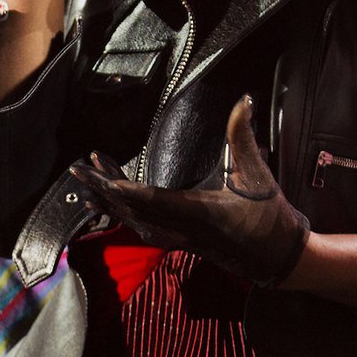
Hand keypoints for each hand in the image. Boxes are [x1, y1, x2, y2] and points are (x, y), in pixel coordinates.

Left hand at [69, 96, 309, 286]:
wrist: (279, 257)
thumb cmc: (270, 216)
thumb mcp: (258, 174)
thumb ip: (243, 136)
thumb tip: (243, 99)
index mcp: (198, 212)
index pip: (151, 199)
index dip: (123, 188)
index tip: (98, 175)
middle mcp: (182, 229)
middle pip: (132, 210)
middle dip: (102, 189)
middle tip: (76, 170)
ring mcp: (180, 238)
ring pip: (135, 222)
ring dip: (110, 203)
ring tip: (87, 188)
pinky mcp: (181, 241)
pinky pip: (144, 230)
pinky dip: (124, 217)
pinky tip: (114, 209)